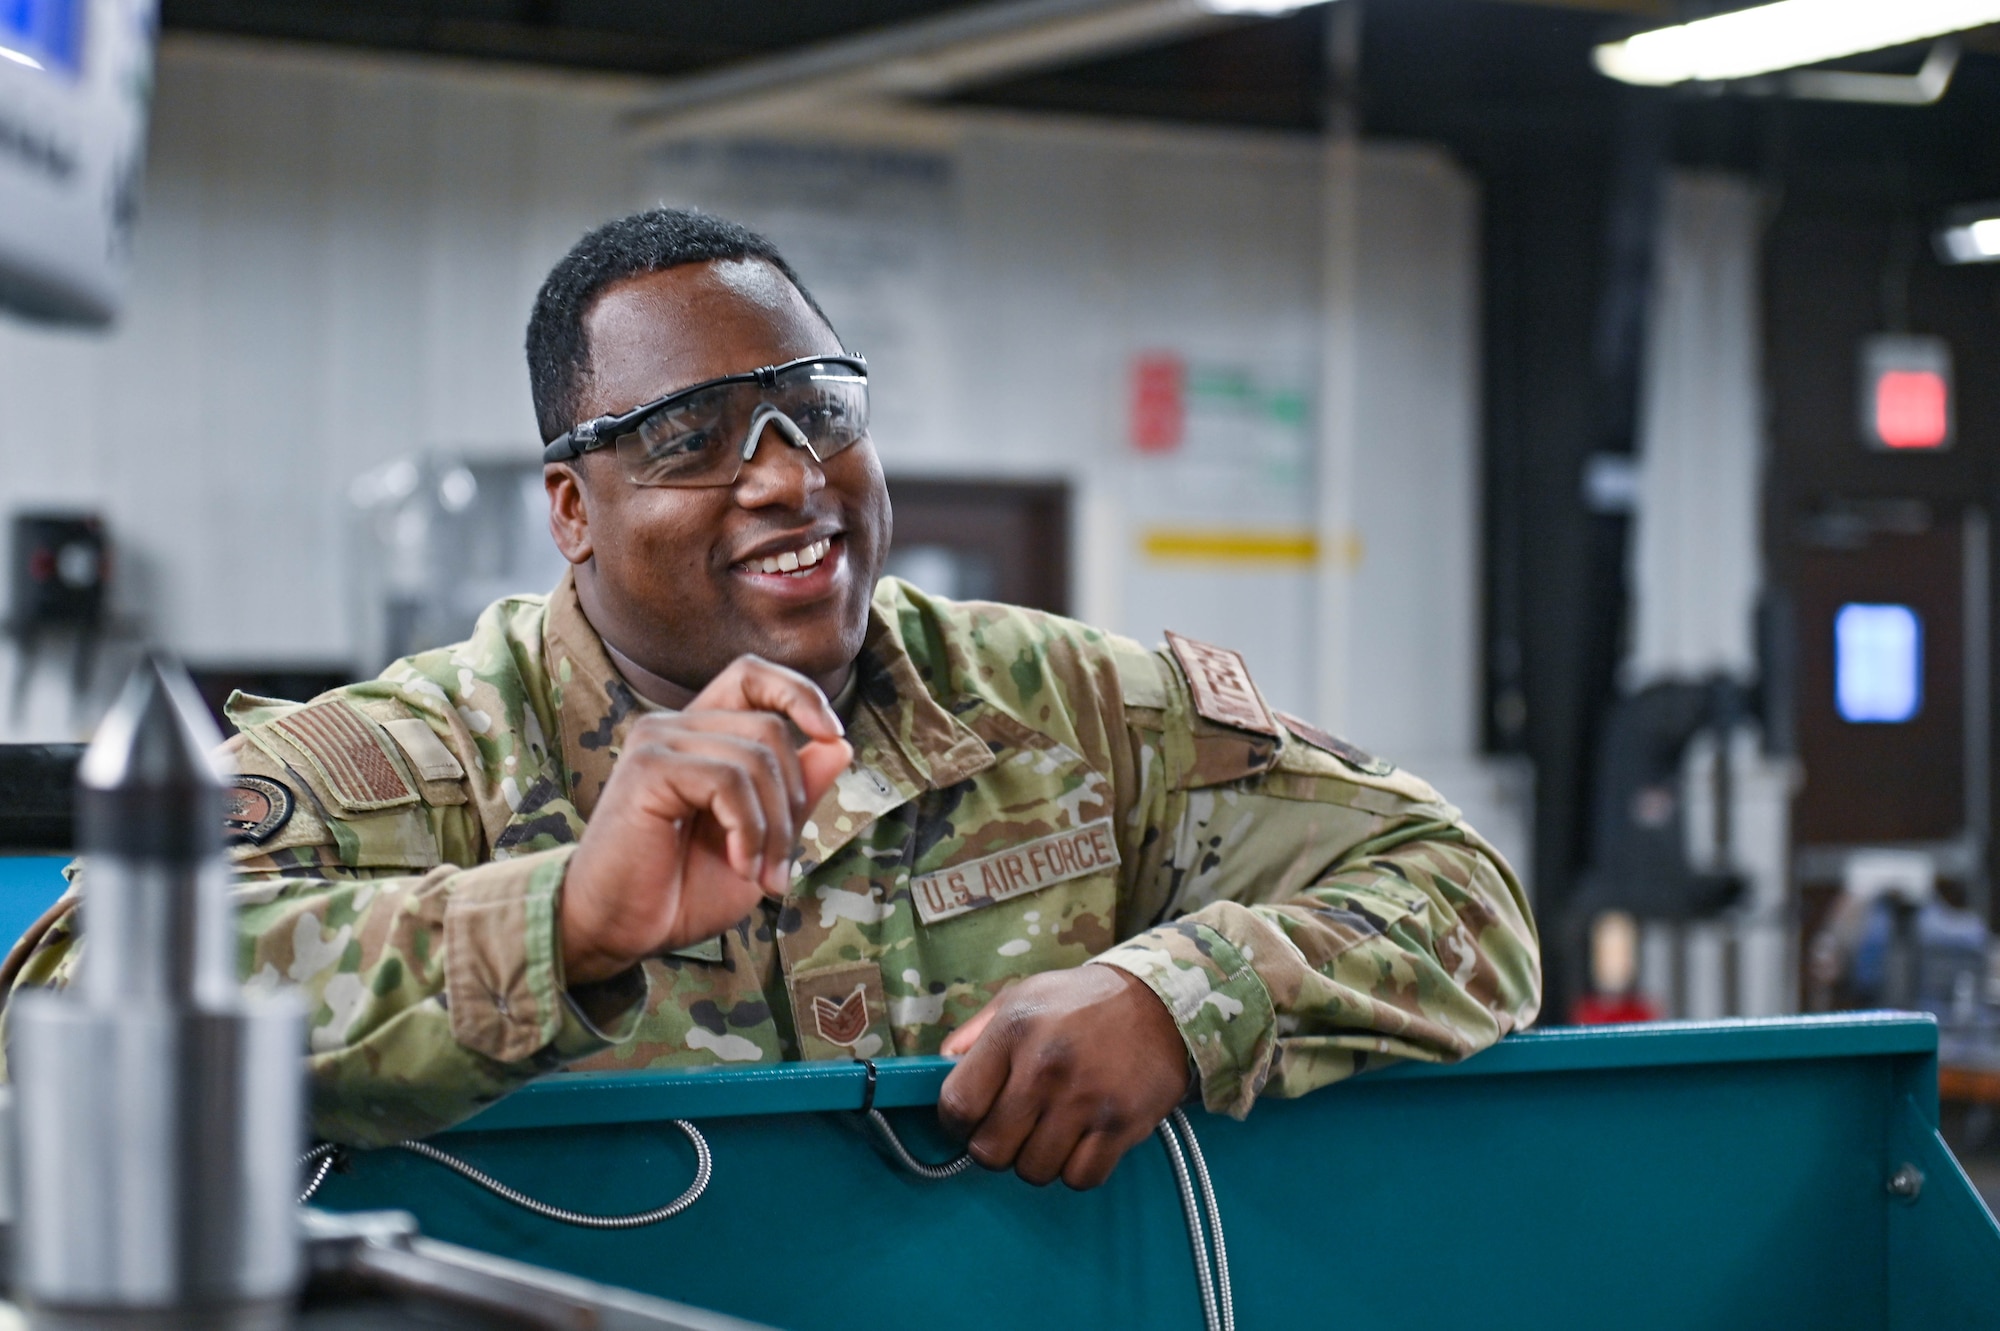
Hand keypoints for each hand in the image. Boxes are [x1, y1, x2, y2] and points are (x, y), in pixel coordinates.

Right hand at [560, 656, 851, 984]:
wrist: (617, 929)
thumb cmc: (679, 889)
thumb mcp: (760, 841)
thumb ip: (795, 794)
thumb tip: (840, 745)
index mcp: (700, 734)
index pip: (752, 676)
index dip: (799, 693)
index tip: (833, 735)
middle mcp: (675, 726)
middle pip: (770, 727)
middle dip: (793, 801)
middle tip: (780, 863)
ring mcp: (658, 741)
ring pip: (756, 757)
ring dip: (774, 828)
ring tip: (759, 874)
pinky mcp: (647, 768)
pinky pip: (728, 780)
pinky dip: (749, 829)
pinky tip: (739, 865)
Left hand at [936, 965, 1191, 1189]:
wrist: (1162, 1002)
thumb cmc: (1082, 1001)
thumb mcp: (1021, 997)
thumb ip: (974, 1034)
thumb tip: (938, 1069)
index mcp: (1014, 1031)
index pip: (958, 1104)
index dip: (955, 1122)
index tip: (970, 1119)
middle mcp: (1046, 1067)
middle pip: (991, 1150)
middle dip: (995, 1148)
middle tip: (1012, 1130)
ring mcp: (1086, 1099)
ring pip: (1034, 1171)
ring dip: (1036, 1160)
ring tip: (1049, 1133)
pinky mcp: (1122, 1124)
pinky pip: (1080, 1178)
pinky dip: (1076, 1170)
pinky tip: (1080, 1143)